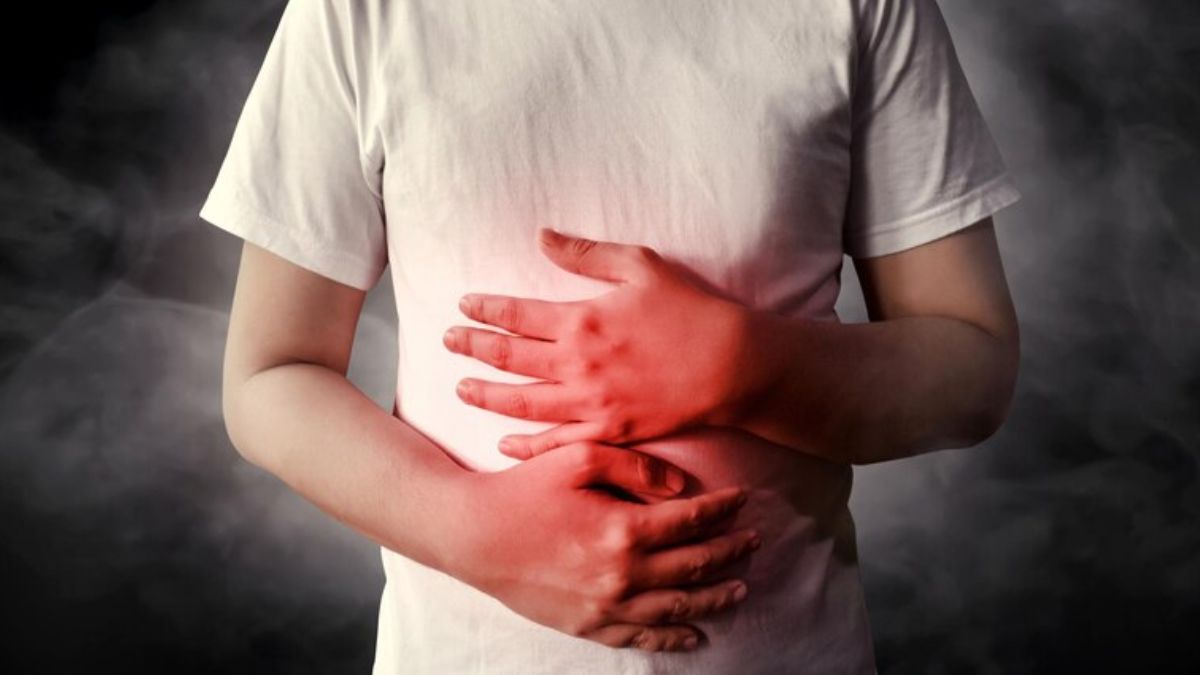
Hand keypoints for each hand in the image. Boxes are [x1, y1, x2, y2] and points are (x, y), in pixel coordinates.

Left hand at [443, 228, 769, 457]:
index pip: (515, 313)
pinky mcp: (610, 431)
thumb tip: (540, 237)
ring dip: (486, 395)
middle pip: (508, 357)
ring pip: (522, 402)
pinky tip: (504, 442)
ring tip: (460, 388)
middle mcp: (576, 364)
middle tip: (447, 341)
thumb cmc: (690, 310)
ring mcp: (591, 403)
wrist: (733, 365)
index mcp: (581, 319)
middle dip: (472, 347)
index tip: (463, 305)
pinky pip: (557, 443)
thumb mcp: (640, 265)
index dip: (484, 309)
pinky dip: (527, 445)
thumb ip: (586, 254)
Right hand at [450, 441, 760, 651]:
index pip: (692, 520)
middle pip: (694, 565)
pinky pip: (643, 637)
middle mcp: (622, 574)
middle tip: (753, 540)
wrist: (473, 536)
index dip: (723, 509)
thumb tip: (681, 486)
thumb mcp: (575, 458)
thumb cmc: (522, 489)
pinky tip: (694, 633)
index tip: (743, 498)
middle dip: (730, 551)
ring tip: (739, 587)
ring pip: (678, 606)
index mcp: (624, 529)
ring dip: (714, 597)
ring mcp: (606, 605)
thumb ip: (633, 466)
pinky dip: (674, 637)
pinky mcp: (588, 625)